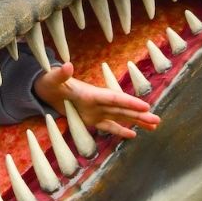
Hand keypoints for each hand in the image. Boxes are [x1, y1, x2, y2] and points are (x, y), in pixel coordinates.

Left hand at [33, 62, 160, 138]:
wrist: (44, 89)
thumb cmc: (48, 83)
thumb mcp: (52, 79)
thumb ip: (61, 74)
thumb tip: (67, 66)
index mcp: (92, 93)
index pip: (115, 98)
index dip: (130, 102)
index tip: (146, 106)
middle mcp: (98, 102)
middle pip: (122, 109)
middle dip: (139, 114)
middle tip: (157, 119)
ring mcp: (96, 111)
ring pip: (120, 117)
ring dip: (136, 121)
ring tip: (154, 126)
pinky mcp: (90, 119)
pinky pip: (108, 126)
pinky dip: (120, 131)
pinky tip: (133, 135)